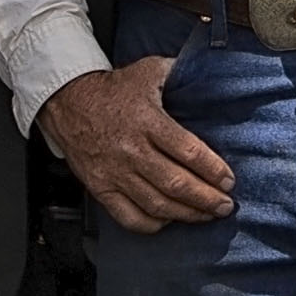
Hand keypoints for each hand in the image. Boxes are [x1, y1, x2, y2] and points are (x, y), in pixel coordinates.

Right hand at [39, 55, 235, 231]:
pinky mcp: (100, 188)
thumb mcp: (148, 70)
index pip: (188, 152)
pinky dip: (152, 224)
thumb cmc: (111, 88)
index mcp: (147, 120)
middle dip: (207, 199)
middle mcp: (132, 150)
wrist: (67, 101)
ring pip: (157, 204)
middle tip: (226, 205)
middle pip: (176, 183)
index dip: (213, 170)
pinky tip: (170, 220)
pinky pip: (128, 216)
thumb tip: (209, 76)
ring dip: (187, 214)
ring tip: (207, 215)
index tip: (229, 180)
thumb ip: (180, 74)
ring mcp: (114, 172)